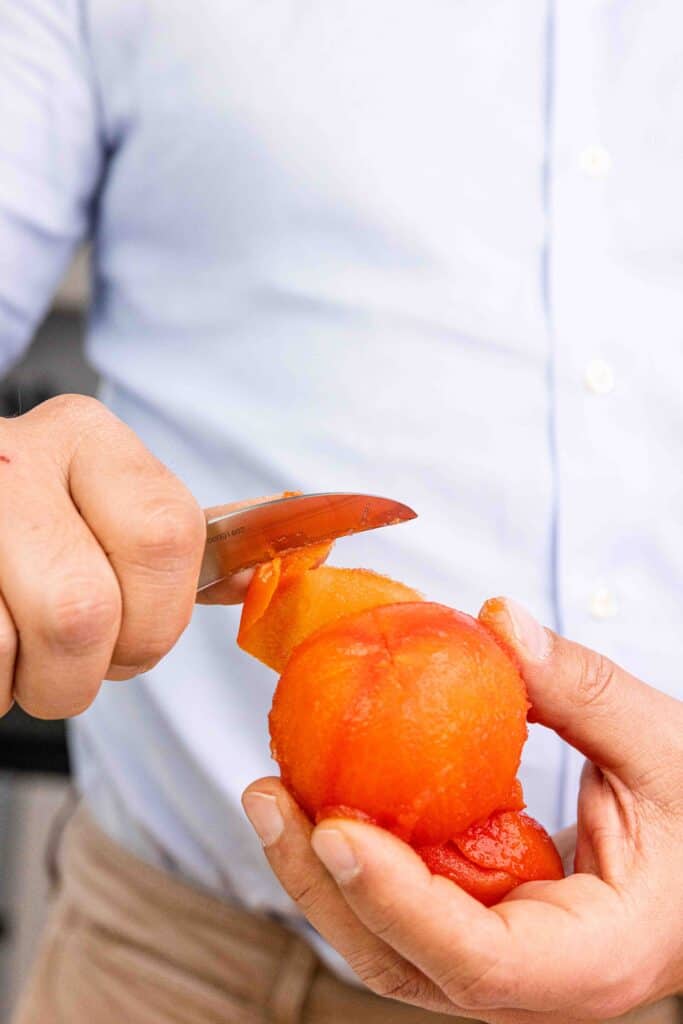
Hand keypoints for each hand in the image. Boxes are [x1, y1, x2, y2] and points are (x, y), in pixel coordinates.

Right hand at [0, 395, 261, 718]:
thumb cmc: (31, 531)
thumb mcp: (110, 514)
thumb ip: (190, 544)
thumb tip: (296, 556)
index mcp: (87, 438)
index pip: (166, 538)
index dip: (161, 617)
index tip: (141, 633)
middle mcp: (17, 459)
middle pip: (90, 609)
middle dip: (95, 668)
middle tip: (73, 656)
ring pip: (24, 647)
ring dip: (32, 682)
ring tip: (18, 642)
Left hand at [243, 597, 682, 1020]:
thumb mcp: (663, 745)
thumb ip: (582, 688)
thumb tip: (497, 622)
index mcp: (591, 959)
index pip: (479, 962)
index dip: (398, 903)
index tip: (334, 829)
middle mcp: (533, 983)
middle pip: (403, 961)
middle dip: (323, 885)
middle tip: (267, 795)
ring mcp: (500, 959)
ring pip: (389, 942)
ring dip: (321, 872)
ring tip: (275, 792)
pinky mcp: (480, 922)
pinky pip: (405, 902)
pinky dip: (360, 855)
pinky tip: (327, 793)